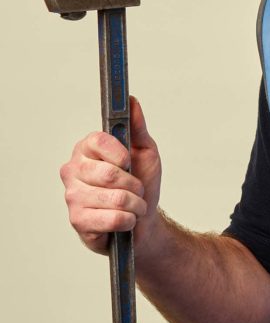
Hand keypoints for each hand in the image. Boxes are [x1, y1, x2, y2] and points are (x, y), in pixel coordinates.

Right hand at [59, 96, 162, 254]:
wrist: (143, 220)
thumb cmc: (141, 183)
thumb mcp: (145, 151)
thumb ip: (137, 127)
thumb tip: (132, 101)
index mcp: (86, 149)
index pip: (98, 141)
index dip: (120, 153)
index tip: (129, 161)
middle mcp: (73, 170)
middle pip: (109, 174)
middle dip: (134, 184)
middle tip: (136, 188)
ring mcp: (72, 196)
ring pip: (115, 198)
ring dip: (135, 205)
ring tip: (132, 205)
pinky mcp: (78, 221)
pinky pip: (113, 219)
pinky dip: (128, 220)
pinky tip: (124, 220)